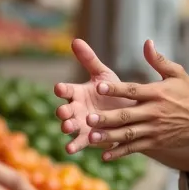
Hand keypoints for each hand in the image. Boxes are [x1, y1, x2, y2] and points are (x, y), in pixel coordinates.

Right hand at [56, 39, 134, 153]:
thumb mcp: (102, 75)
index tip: (59, 87)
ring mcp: (80, 124)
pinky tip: (70, 150)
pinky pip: (78, 143)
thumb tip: (75, 40)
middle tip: (63, 112)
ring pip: (70, 126)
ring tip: (67, 128)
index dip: (62, 89)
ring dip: (67, 128)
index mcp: (78, 92)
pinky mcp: (87, 138)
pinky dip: (74, 146)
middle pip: (65, 110)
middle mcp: (75, 109)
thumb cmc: (113, 91)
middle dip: (63, 111)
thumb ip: (89, 59)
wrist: (129, 113)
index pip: (67, 90)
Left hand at [84, 41, 188, 160]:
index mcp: (156, 93)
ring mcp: (154, 129)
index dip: (116, 89)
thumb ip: (158, 60)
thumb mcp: (177, 73)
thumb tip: (147, 42)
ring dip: (109, 137)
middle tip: (88, 118)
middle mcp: (154, 112)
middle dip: (107, 118)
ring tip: (91, 138)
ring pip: (128, 134)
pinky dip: (120, 152)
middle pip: (126, 115)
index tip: (99, 87)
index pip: (133, 90)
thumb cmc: (188, 94)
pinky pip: (135, 148)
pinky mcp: (155, 142)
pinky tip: (105, 156)